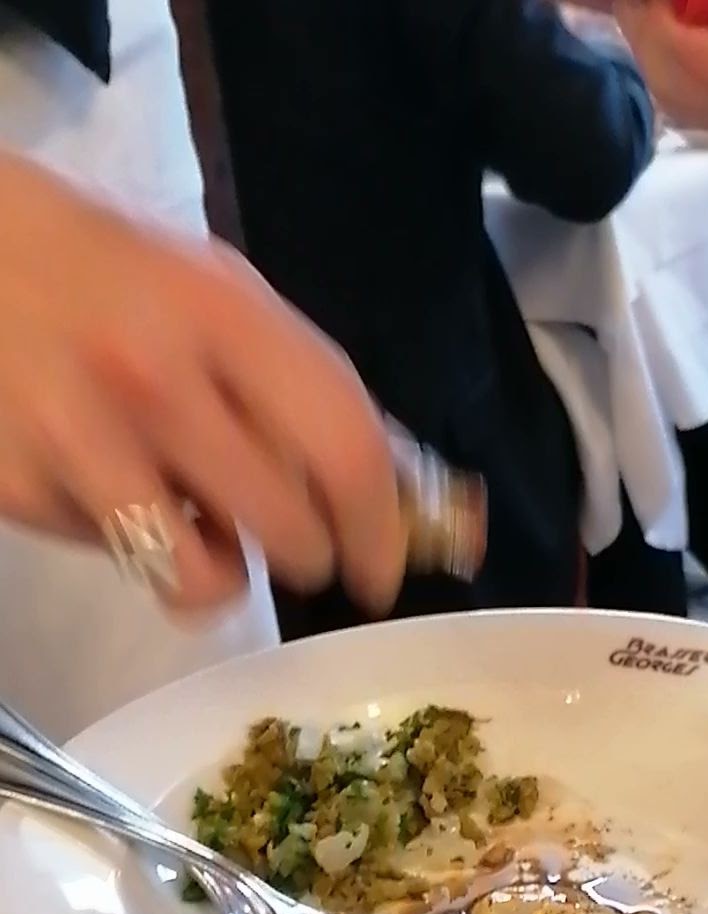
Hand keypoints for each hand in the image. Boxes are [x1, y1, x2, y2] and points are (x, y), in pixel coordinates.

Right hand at [0, 151, 406, 612]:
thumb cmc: (107, 275)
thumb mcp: (215, 293)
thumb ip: (303, 386)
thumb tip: (404, 492)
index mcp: (220, 314)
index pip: (344, 449)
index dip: (379, 530)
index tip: (382, 569)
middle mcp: (154, 379)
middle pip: (288, 529)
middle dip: (307, 555)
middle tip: (296, 545)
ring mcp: (81, 442)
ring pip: (204, 579)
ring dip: (224, 573)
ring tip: (204, 530)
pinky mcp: (24, 491)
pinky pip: (123, 565)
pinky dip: (137, 547)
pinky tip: (117, 489)